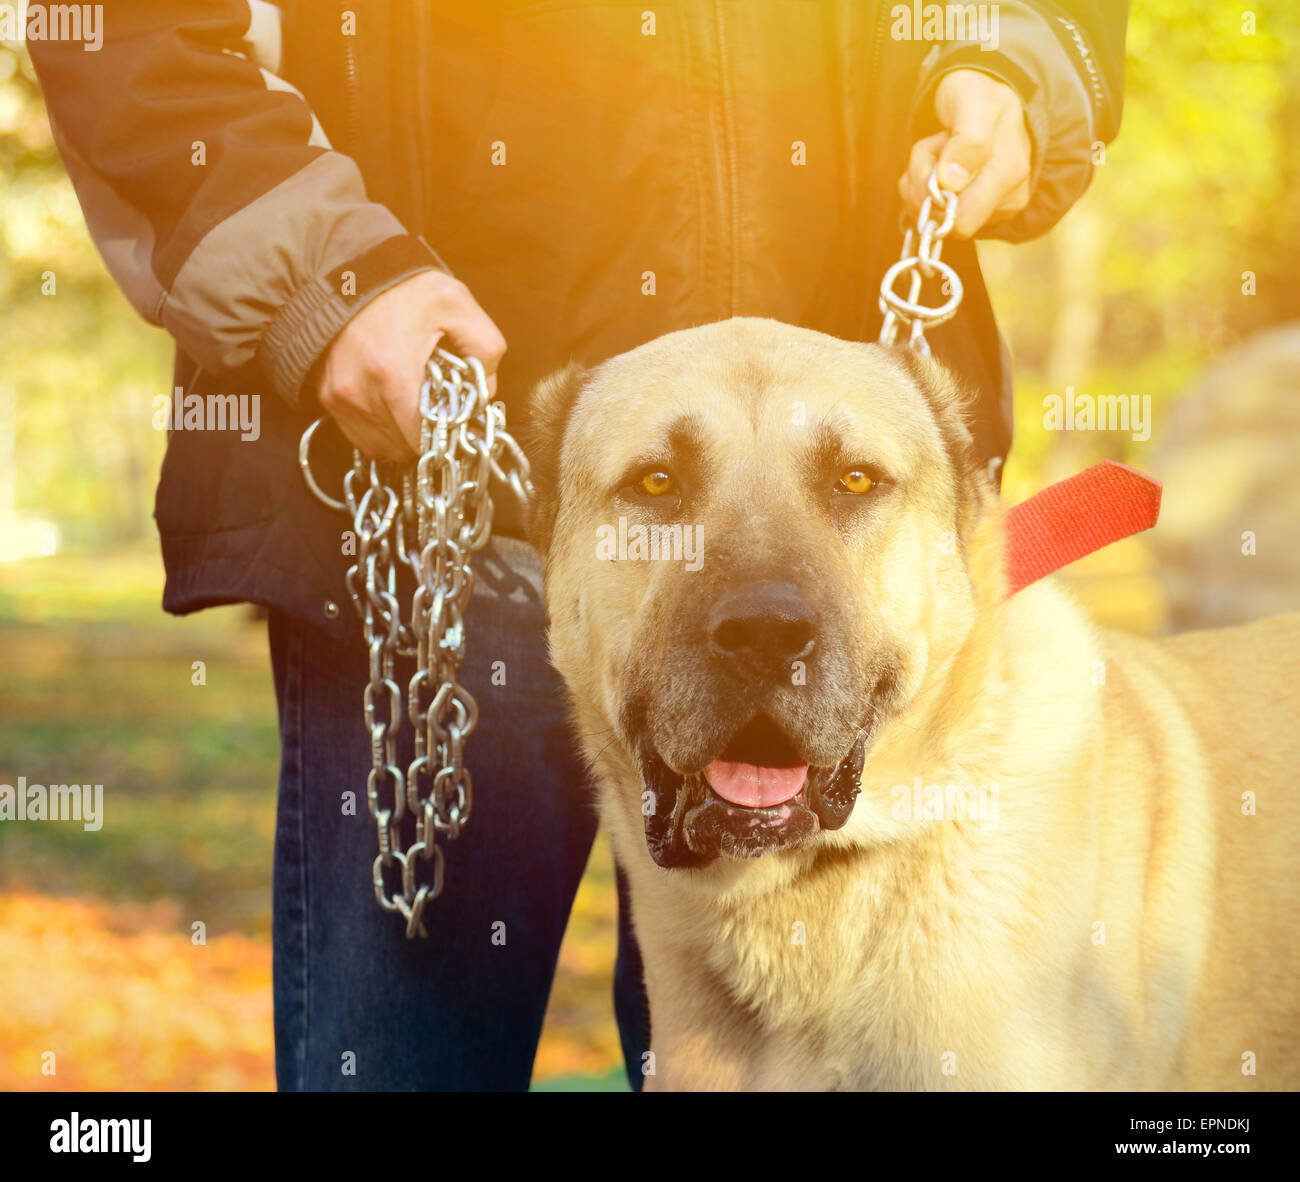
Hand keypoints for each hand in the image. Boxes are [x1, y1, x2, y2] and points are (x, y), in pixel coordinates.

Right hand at [316, 269, 506, 459]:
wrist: (349, 271)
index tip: (453, 419)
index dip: (443, 434)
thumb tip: (484, 391)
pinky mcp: (328, 397)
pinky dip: (381, 430)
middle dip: (426, 433)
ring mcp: (339, 397)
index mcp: (392, 372)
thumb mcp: (457, 305)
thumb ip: (484, 348)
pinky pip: (360, 436)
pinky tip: (393, 404)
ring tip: (414, 403)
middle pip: (404, 446)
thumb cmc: (403, 288)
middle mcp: (359, 391)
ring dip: (402, 435)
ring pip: (381, 446)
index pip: (421, 437)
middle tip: (436, 408)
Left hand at [898, 68, 1031, 238]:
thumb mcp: (971, 99)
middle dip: (925, 186)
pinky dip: (926, 191)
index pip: (961, 218)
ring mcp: (996, 208)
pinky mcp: (982, 214)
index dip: (934, 190)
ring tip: (939, 154)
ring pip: (936, 218)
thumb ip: (968, 139)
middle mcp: (1009, 197)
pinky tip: (940, 168)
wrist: (986, 98)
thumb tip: (952, 182)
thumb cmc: (977, 96)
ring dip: (922, 184)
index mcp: (1009, 172)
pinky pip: (938, 216)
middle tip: (934, 151)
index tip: (938, 151)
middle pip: (946, 222)